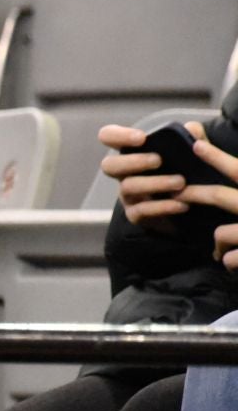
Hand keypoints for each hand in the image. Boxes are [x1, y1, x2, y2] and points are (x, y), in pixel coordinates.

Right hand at [99, 121, 207, 227]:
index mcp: (131, 152)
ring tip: (180, 182)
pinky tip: (182, 204)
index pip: (109, 136)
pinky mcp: (135, 214)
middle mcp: (123, 173)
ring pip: (128, 187)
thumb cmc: (184, 170)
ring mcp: (127, 194)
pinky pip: (141, 211)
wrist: (192, 204)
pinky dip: (162, 207)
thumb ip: (191, 137)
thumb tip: (191, 129)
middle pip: (109, 165)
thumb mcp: (191, 151)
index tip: (142, 138)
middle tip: (158, 160)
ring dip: (154, 183)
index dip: (118, 136)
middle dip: (133, 161)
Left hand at [173, 137, 237, 267]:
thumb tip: (220, 158)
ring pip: (221, 232)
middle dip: (194, 193)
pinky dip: (230, 262)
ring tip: (219, 252)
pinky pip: (230, 259)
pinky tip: (232, 264)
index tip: (196, 145)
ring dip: (219, 244)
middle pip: (220, 196)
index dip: (219, 158)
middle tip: (178, 192)